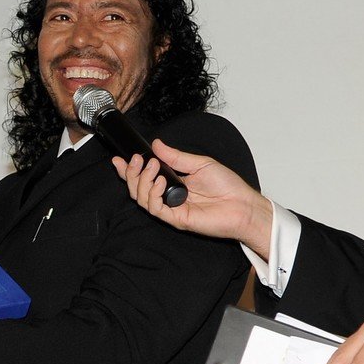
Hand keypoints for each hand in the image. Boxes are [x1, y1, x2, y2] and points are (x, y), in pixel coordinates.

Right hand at [111, 139, 272, 258]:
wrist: (243, 205)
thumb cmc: (228, 187)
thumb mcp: (200, 163)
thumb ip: (176, 156)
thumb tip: (156, 144)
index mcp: (173, 183)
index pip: (144, 178)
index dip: (128, 170)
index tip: (120, 159)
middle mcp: (168, 197)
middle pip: (137, 188)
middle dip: (131, 173)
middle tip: (137, 160)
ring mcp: (171, 209)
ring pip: (141, 199)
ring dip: (141, 181)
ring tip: (152, 167)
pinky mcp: (176, 219)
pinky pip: (155, 209)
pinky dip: (152, 194)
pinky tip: (159, 182)